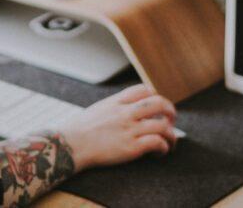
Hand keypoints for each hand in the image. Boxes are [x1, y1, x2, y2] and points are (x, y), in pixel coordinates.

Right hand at [60, 84, 176, 170]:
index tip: (157, 107)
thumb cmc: (80, 130)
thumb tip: (125, 109)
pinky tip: (160, 152)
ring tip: (171, 142)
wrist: (70, 145)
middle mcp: (125, 113)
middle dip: (170, 111)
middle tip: (171, 120)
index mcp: (117, 102)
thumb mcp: (98, 109)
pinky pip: (157, 142)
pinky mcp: (131, 147)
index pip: (144, 89)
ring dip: (171, 135)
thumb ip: (113, 107)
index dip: (155, 96)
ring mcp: (129, 129)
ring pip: (162, 125)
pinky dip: (164, 147)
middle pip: (159, 103)